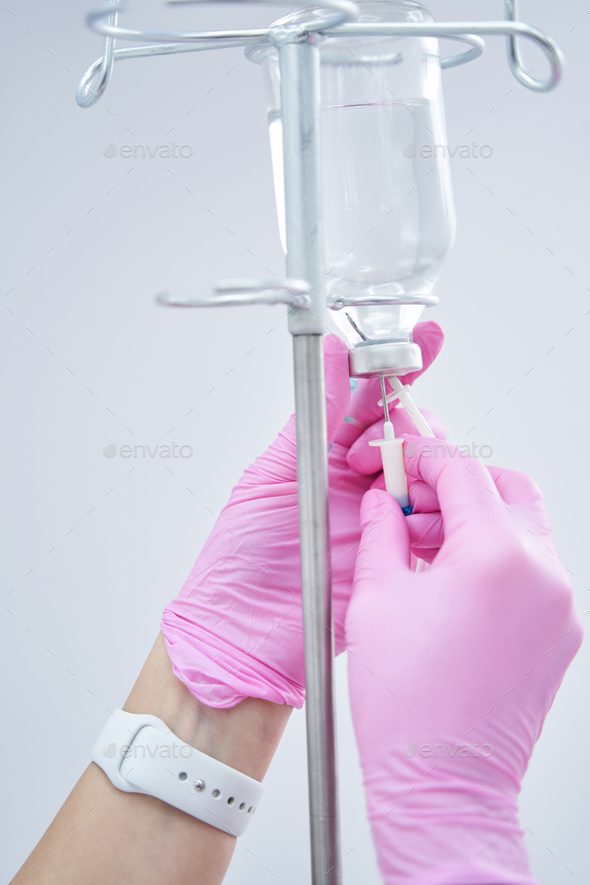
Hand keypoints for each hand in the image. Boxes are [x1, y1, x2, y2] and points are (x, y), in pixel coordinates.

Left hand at [161, 325, 442, 708]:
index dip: (399, 367)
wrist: (245, 635)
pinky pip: (436, 520)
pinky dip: (440, 508)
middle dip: (410, 424)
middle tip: (385, 444)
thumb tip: (332, 351)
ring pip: (430, 472)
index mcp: (325, 454)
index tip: (426, 339)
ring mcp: (382, 516)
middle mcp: (358, 481)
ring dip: (424, 465)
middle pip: (410, 432)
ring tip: (392, 483)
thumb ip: (313, 415)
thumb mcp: (273, 475)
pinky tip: (420, 510)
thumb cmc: (242, 557)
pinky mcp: (400, 553)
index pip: (370, 399)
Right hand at [345, 442, 582, 884]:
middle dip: (460, 483)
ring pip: (525, 528)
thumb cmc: (407, 702)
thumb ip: (383, 534)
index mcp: (496, 556)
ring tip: (424, 547)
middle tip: (415, 500)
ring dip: (479, 520)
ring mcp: (560, 605)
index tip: (401, 459)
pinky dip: (497, 557)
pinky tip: (452, 580)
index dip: (424, 457)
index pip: (464, 473)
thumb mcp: (376, 598)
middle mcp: (542, 573)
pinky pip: (533, 570)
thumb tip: (386, 502)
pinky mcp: (561, 633)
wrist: (443, 782)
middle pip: (508, 489)